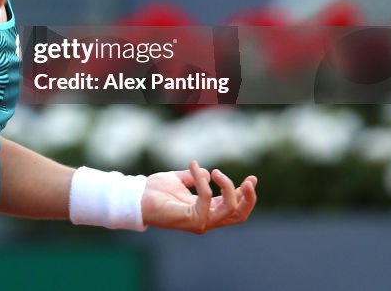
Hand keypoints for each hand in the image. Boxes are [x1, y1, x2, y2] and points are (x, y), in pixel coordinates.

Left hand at [141, 160, 257, 232]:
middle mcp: (207, 219)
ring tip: (216, 172)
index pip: (235, 207)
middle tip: (250, 180)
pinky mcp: (193, 219)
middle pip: (240, 215)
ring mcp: (201, 222)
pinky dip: (202, 180)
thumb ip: (194, 177)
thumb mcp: (178, 179)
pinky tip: (193, 167)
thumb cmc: (155, 190)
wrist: (137, 196)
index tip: (252, 178)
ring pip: (230, 208)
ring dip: (229, 187)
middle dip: (249, 198)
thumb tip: (207, 173)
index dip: (247, 195)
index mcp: (207, 210)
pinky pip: (207, 197)